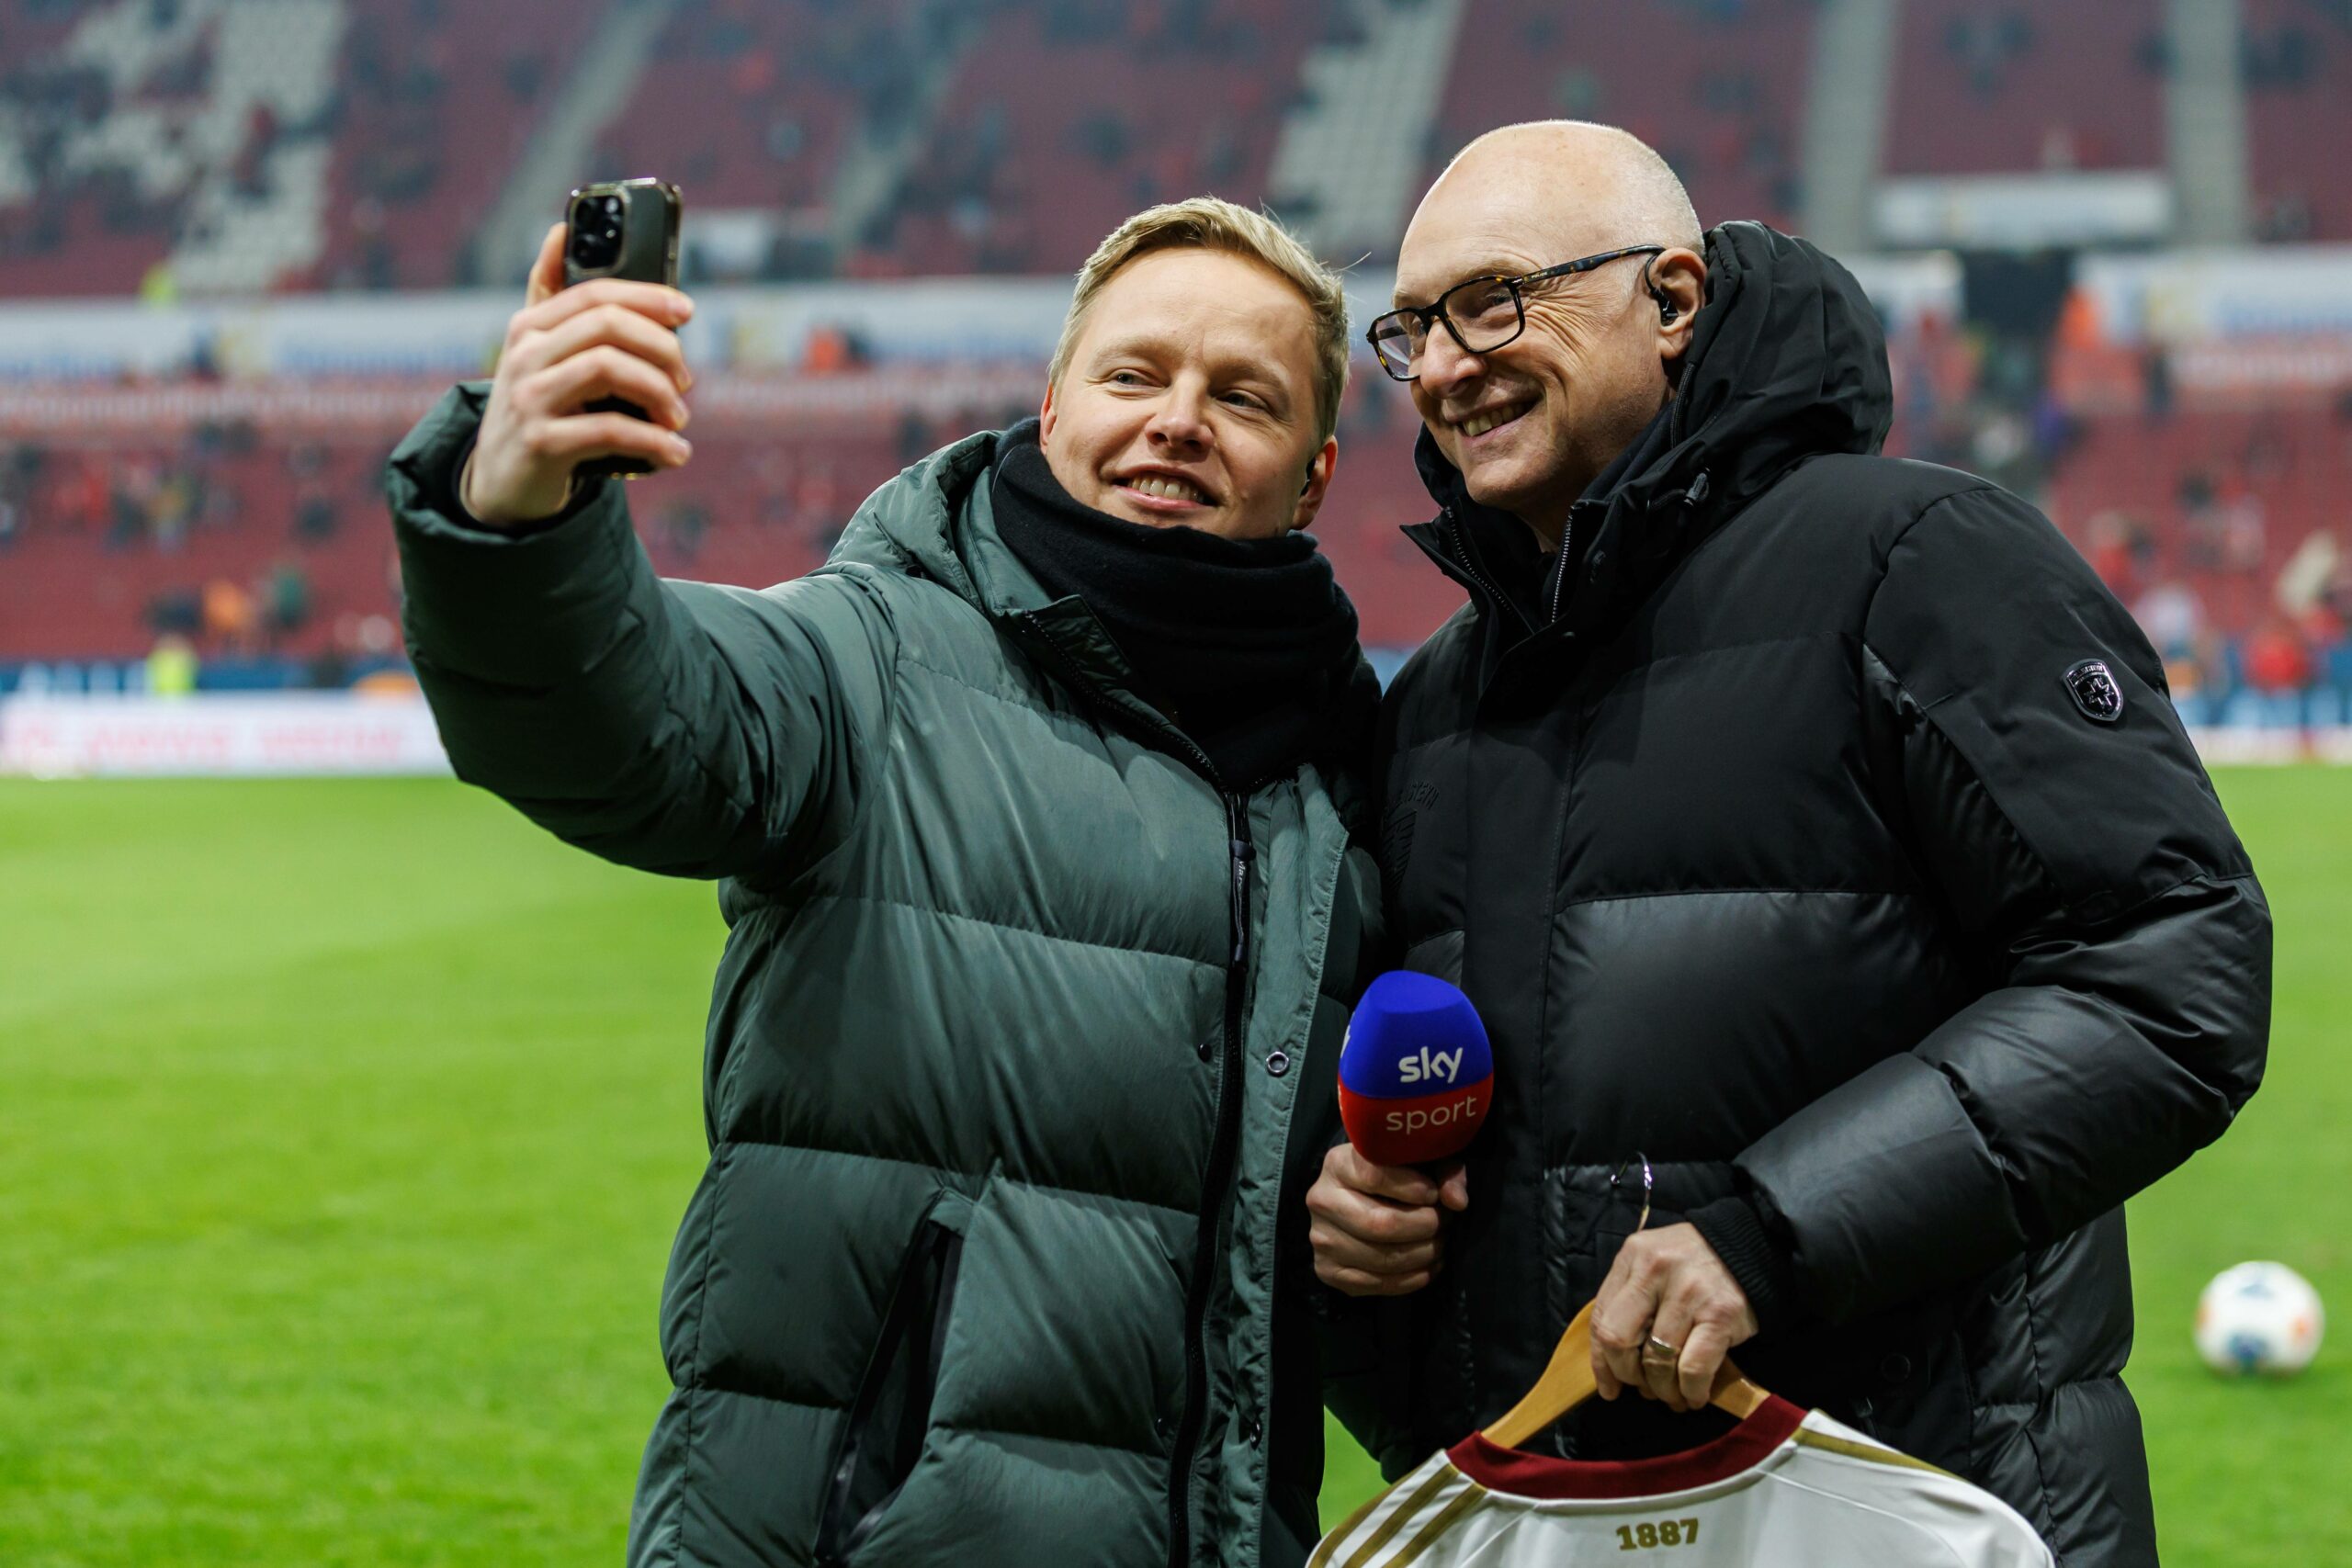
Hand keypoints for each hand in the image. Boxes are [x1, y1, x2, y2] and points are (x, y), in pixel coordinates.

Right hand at [460, 222, 696, 526]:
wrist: (500, 482)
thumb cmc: (537, 407)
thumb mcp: (538, 351)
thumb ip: (551, 295)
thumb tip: (561, 229)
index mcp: (530, 326)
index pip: (595, 293)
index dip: (647, 296)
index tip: (687, 311)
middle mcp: (524, 356)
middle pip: (607, 326)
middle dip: (661, 348)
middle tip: (685, 380)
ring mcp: (529, 399)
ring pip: (608, 370)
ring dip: (660, 393)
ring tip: (678, 418)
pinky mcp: (541, 444)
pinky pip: (609, 430)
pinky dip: (654, 442)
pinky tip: (675, 452)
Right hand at [1306, 1143, 1468, 1296]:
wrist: (1353, 1202)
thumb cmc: (1393, 1177)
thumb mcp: (1418, 1161)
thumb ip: (1444, 1171)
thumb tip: (1457, 1202)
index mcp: (1338, 1164)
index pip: (1375, 1176)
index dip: (1413, 1188)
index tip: (1434, 1194)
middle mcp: (1321, 1200)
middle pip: (1380, 1224)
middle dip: (1425, 1227)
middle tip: (1444, 1223)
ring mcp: (1322, 1239)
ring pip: (1382, 1258)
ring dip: (1423, 1254)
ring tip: (1439, 1243)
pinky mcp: (1328, 1271)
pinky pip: (1377, 1284)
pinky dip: (1412, 1279)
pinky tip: (1427, 1265)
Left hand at [1590, 1223, 1757, 1411]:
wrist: (1754, 1247)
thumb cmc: (1695, 1262)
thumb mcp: (1653, 1263)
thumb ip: (1629, 1300)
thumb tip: (1611, 1362)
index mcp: (1633, 1256)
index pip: (1601, 1318)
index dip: (1601, 1361)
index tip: (1609, 1387)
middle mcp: (1655, 1270)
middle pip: (1619, 1340)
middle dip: (1627, 1375)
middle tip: (1643, 1389)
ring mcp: (1688, 1292)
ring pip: (1658, 1361)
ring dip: (1663, 1390)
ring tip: (1672, 1396)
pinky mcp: (1720, 1314)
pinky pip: (1693, 1369)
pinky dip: (1691, 1392)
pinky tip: (1694, 1396)